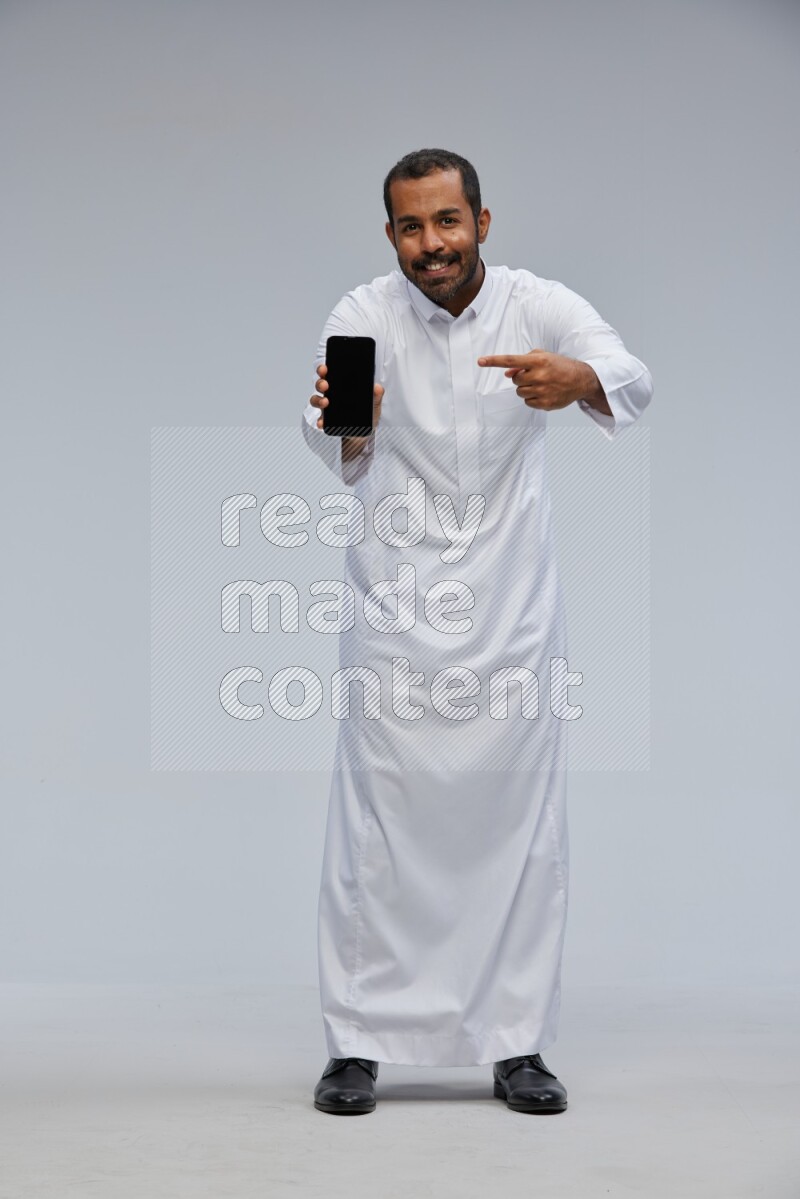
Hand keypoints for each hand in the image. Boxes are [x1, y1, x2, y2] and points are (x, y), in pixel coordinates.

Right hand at [309, 363, 384, 433]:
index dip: (324, 369)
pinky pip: (320, 419)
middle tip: (326, 385)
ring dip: (318, 400)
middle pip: (321, 385)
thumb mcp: (374, 403)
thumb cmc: (366, 414)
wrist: (364, 433)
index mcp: (341, 386)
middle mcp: (331, 395)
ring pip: (316, 400)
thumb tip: (377, 387)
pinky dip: (320, 420)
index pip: (330, 374)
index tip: (325, 368)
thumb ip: (377, 395)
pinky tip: (322, 422)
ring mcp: (327, 407)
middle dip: (320, 383)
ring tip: (325, 403)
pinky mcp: (327, 420)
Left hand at [477, 351, 600, 411]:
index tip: (480, 361)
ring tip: (541, 384)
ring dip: (526, 388)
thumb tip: (506, 373)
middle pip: (515, 379)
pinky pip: (528, 402)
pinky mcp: (546, 403)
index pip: (511, 360)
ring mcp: (543, 390)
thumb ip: (523, 363)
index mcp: (539, 360)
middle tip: (534, 375)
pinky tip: (545, 393)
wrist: (581, 379)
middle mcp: (540, 375)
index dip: (494, 361)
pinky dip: (532, 398)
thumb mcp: (543, 357)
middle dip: (521, 377)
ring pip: (520, 392)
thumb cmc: (560, 366)